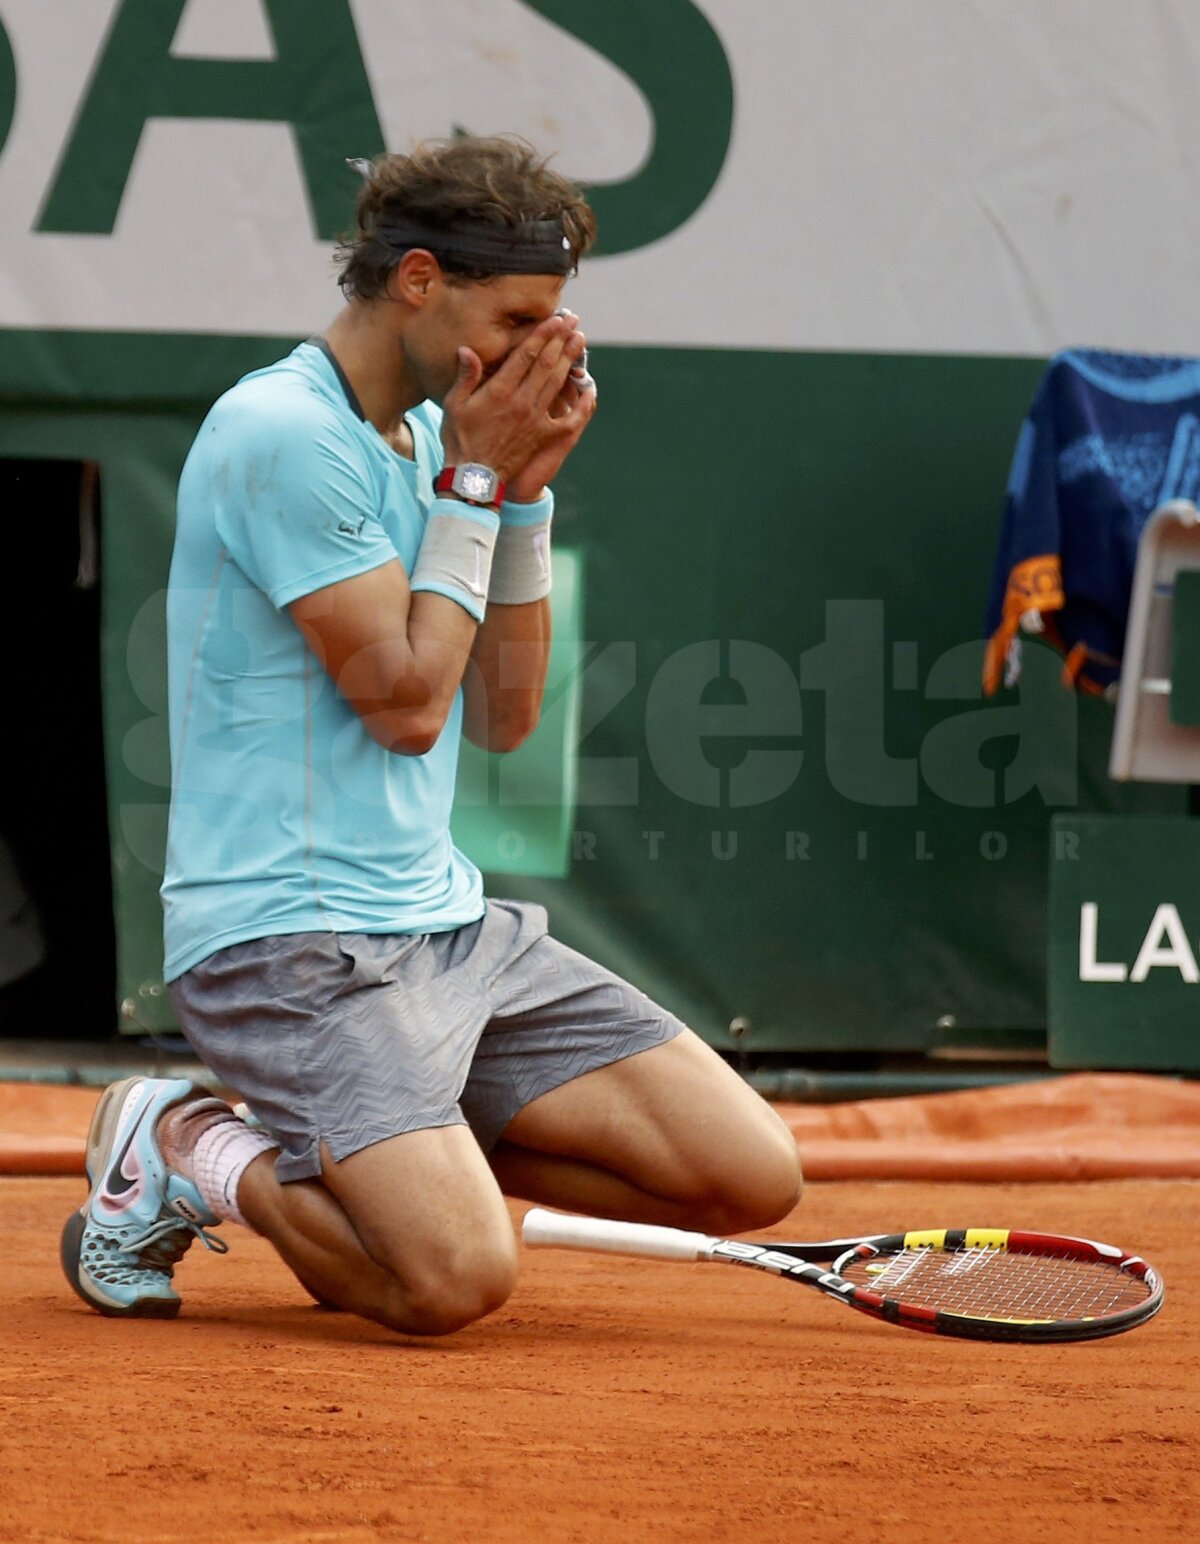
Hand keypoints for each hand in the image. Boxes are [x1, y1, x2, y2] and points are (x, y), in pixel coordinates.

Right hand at [441, 316, 582, 487]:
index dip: (543, 335)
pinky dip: (582, 402)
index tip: (555, 319)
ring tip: (580, 341)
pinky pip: (570, 418)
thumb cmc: (461, 439)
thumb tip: (467, 349)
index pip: (526, 355)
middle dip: (561, 340)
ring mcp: (536, 419)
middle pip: (547, 363)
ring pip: (558, 383)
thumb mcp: (454, 405)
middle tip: (573, 322)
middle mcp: (522, 401)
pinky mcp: (544, 435)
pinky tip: (589, 388)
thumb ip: (466, 376)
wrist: (474, 477)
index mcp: (500, 391)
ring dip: (571, 360)